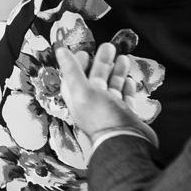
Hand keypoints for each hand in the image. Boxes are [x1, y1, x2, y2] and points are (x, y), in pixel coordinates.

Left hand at [53, 31, 155, 148]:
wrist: (126, 143)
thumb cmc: (103, 119)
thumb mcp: (83, 90)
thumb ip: (72, 70)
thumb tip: (60, 51)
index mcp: (79, 97)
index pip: (75, 76)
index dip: (79, 63)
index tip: (85, 51)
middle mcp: (93, 103)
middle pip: (97, 78)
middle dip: (102, 61)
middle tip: (109, 47)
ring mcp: (110, 109)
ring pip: (113, 86)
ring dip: (117, 71)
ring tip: (123, 58)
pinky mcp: (125, 115)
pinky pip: (126, 98)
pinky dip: (127, 87)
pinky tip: (130, 80)